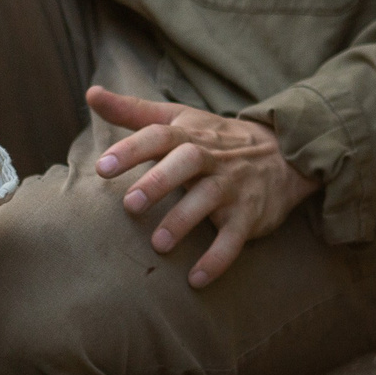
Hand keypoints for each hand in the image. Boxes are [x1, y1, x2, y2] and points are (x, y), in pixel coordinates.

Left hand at [86, 87, 318, 288]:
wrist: (283, 155)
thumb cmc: (214, 138)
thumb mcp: (178, 118)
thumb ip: (133, 111)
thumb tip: (92, 94)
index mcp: (188, 134)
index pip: (158, 136)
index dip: (131, 149)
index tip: (102, 166)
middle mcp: (210, 158)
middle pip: (186, 162)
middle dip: (159, 181)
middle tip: (130, 204)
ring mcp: (232, 187)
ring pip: (209, 200)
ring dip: (183, 222)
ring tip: (158, 244)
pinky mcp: (249, 216)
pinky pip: (234, 239)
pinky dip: (217, 259)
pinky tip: (195, 280)